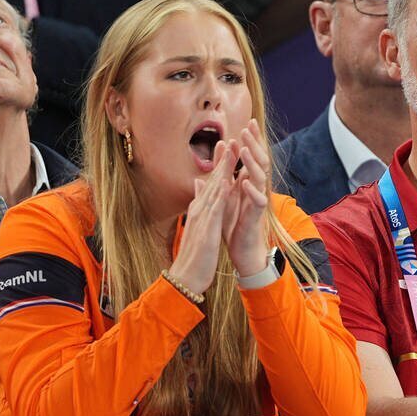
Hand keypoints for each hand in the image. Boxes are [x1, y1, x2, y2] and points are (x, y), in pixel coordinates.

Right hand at [166, 140, 237, 294]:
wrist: (185, 277)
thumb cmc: (194, 254)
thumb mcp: (198, 225)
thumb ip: (199, 204)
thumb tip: (199, 185)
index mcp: (201, 210)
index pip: (212, 183)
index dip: (220, 165)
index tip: (227, 146)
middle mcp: (200, 210)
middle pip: (213, 181)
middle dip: (222, 160)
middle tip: (230, 138)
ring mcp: (202, 218)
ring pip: (214, 190)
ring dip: (223, 170)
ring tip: (231, 151)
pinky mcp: (206, 230)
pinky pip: (215, 209)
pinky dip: (221, 194)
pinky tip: (228, 181)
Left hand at [222, 119, 270, 275]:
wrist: (242, 249)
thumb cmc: (234, 222)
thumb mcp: (225, 194)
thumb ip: (222, 175)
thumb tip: (220, 156)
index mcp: (249, 181)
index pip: (252, 156)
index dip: (251, 141)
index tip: (247, 123)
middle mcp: (256, 187)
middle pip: (260, 161)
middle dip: (254, 144)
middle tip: (247, 128)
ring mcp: (258, 200)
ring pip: (260, 177)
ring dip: (252, 163)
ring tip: (244, 150)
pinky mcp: (256, 215)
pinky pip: (258, 200)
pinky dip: (251, 190)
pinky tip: (244, 181)